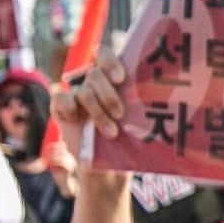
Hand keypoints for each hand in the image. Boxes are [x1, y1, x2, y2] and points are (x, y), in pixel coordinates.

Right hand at [62, 43, 132, 207]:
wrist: (107, 168)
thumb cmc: (127, 141)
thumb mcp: (137, 120)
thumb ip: (141, 104)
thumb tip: (163, 95)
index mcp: (110, 78)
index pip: (103, 54)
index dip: (110, 61)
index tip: (121, 79)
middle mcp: (91, 82)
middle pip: (95, 74)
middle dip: (108, 95)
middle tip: (120, 114)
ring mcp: (75, 94)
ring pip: (83, 92)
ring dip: (98, 113)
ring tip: (111, 132)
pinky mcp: (60, 106)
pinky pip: (62, 99)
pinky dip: (72, 110)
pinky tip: (80, 122)